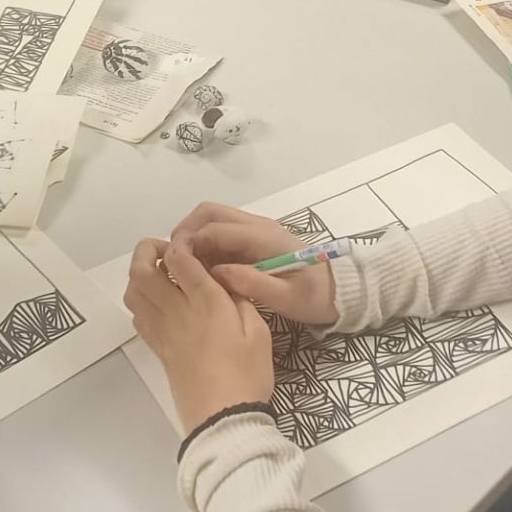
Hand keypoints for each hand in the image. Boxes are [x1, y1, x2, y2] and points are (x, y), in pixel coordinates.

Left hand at [124, 238, 273, 432]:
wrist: (223, 419)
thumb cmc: (247, 373)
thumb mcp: (257, 330)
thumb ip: (240, 299)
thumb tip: (226, 281)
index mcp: (205, 301)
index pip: (179, 258)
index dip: (180, 243)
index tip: (191, 243)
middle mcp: (176, 311)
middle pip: (142, 271)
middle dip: (146, 251)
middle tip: (163, 249)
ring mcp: (162, 331)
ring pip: (133, 292)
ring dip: (138, 275)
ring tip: (159, 272)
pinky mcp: (158, 349)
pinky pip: (137, 316)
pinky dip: (140, 300)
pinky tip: (160, 303)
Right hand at [171, 202, 339, 325]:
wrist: (338, 290)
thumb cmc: (314, 296)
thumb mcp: (288, 298)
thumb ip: (254, 284)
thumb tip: (219, 273)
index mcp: (263, 236)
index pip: (216, 227)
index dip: (190, 242)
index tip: (174, 265)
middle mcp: (256, 226)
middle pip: (209, 212)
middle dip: (185, 232)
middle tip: (173, 262)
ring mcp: (253, 230)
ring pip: (212, 219)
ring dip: (192, 236)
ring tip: (182, 267)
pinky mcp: (251, 239)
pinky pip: (219, 232)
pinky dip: (202, 244)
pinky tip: (198, 269)